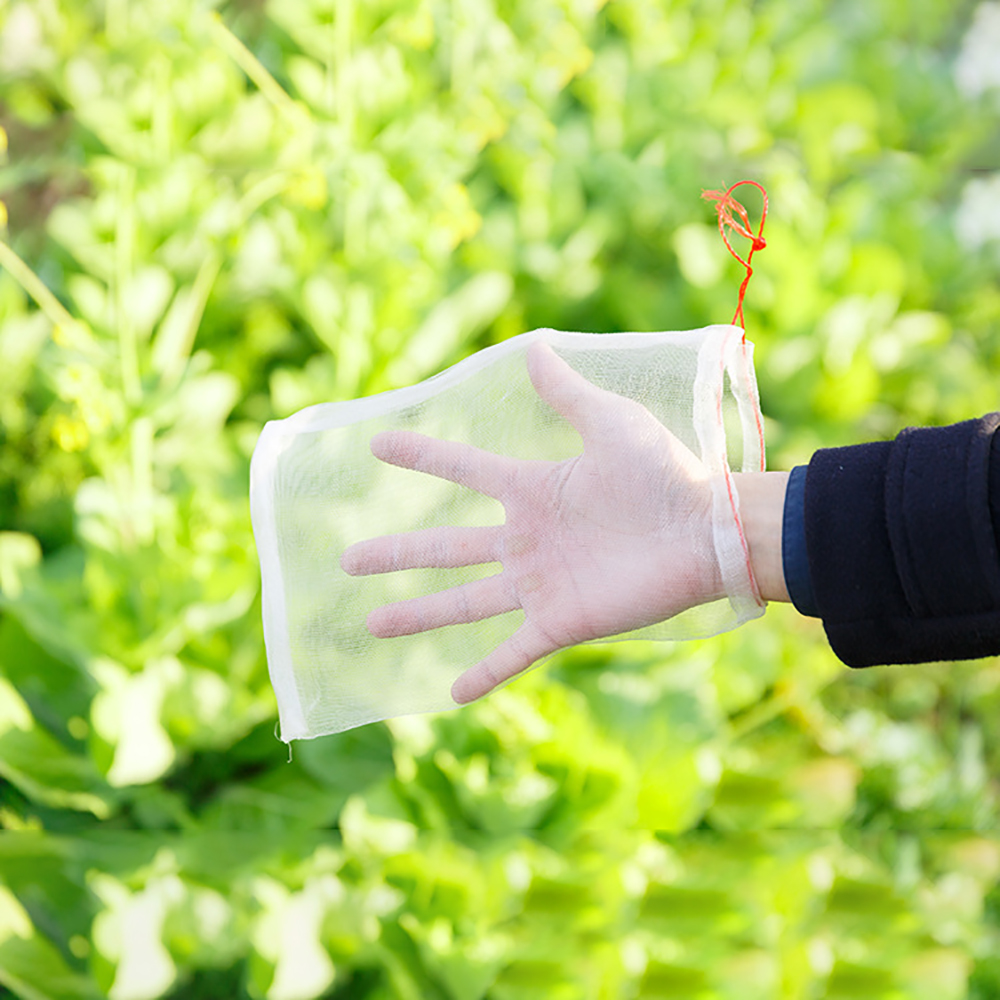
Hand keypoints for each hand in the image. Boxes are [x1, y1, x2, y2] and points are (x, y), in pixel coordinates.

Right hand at [341, 341, 723, 703]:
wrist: (707, 531)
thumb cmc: (665, 474)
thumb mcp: (610, 424)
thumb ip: (568, 394)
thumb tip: (532, 347)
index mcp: (533, 490)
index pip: (463, 470)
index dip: (422, 456)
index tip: (377, 445)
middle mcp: (527, 540)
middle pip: (446, 547)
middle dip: (397, 551)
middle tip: (348, 559)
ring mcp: (541, 584)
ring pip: (465, 602)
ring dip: (419, 613)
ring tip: (372, 623)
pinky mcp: (563, 621)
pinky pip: (514, 651)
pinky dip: (485, 673)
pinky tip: (450, 694)